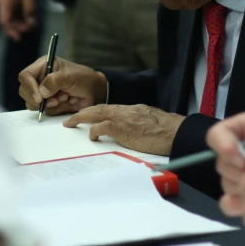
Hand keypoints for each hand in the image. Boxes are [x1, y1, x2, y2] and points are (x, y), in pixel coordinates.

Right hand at [0, 0, 38, 40]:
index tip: (19, 38)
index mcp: (5, 1)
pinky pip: (15, 12)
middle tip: (29, 29)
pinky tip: (29, 18)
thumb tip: (30, 23)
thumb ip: (30, 8)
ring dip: (20, 22)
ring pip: (12, 17)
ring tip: (31, 24)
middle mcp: (4, 2)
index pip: (4, 21)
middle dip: (18, 27)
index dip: (11, 31)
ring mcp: (8, 0)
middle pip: (8, 20)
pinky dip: (21, 17)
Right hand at [18, 56, 106, 114]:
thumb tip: (41, 92)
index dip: (29, 87)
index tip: (40, 98)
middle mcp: (40, 78)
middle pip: (24, 91)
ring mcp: (43, 92)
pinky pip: (44, 110)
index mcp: (43, 66)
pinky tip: (65, 101)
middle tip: (55, 100)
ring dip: (49, 104)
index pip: (25, 76)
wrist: (95, 92)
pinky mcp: (48, 103)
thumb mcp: (70, 76)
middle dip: (39, 99)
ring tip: (64, 97)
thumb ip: (55, 81)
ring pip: (32, 103)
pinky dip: (55, 108)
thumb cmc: (84, 78)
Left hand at [63, 104, 184, 155]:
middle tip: (70, 119)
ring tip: (71, 123)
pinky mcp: (122, 128)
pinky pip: (102, 127)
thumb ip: (137, 122)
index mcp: (130, 109)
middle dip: (82, 113)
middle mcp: (124, 110)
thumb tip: (132, 129)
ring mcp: (122, 118)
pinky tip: (91, 137)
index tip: (86, 116)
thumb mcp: (149, 121)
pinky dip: (94, 131)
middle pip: (98, 108)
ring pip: (96, 113)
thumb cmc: (166, 130)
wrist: (174, 131)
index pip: (108, 108)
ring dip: (81, 117)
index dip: (95, 112)